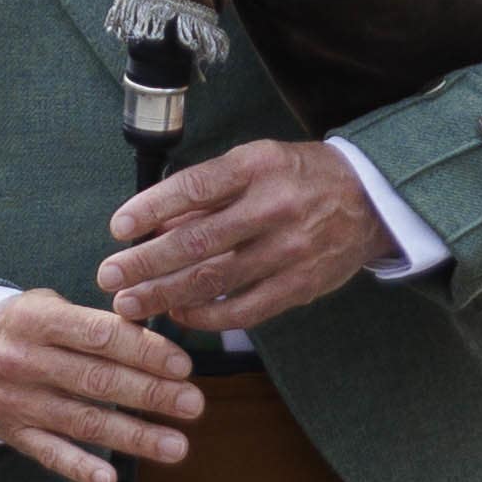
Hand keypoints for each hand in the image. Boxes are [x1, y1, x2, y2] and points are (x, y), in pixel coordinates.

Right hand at [0, 294, 200, 481]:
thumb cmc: (35, 326)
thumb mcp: (56, 307)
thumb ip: (104, 322)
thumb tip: (165, 343)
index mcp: (37, 320)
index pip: (99, 336)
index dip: (144, 351)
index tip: (183, 366)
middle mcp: (22, 360)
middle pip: (96, 381)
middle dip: (150, 394)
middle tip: (193, 404)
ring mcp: (17, 400)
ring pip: (83, 421)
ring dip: (134, 436)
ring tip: (178, 446)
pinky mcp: (13, 433)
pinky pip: (50, 454)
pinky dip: (80, 468)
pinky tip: (110, 480)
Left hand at [103, 139, 387, 341]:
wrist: (372, 201)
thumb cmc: (299, 178)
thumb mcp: (255, 164)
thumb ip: (207, 194)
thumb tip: (152, 225)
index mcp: (258, 168)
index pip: (196, 188)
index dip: (152, 209)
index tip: (118, 228)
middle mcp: (275, 208)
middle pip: (199, 241)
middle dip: (146, 262)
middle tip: (109, 276)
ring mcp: (291, 250)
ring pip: (216, 280)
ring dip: (165, 295)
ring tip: (130, 304)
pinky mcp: (302, 285)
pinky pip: (246, 310)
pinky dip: (207, 317)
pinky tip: (180, 315)